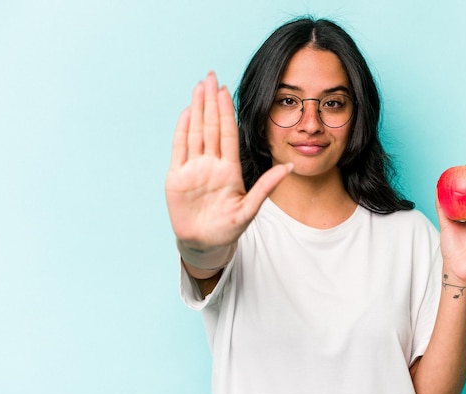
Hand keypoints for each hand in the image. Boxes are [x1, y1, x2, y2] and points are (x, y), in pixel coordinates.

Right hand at [165, 72, 291, 249]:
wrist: (205, 244)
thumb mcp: (250, 209)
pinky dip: (182, 131)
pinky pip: (179, 149)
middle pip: (210, 126)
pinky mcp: (177, 178)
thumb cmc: (229, 228)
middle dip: (210, 102)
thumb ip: (266, 186)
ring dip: (196, 110)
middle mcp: (211, 164)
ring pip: (195, 132)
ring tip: (198, 87)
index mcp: (229, 169)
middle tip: (211, 76)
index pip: (228, 133)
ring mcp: (193, 169)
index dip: (227, 112)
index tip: (227, 91)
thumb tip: (289, 167)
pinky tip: (186, 113)